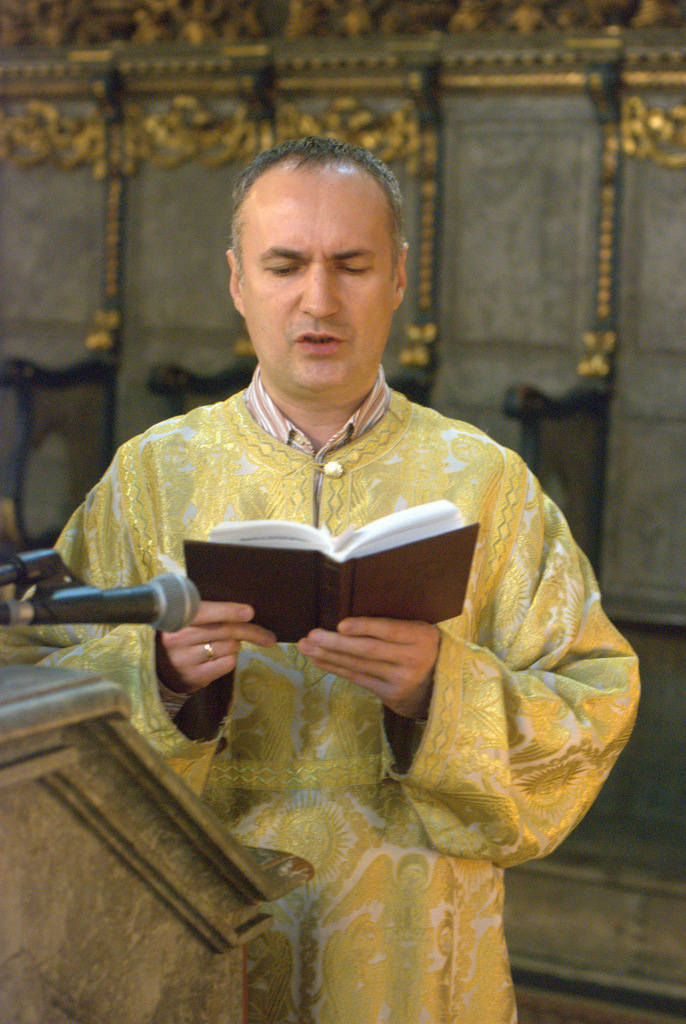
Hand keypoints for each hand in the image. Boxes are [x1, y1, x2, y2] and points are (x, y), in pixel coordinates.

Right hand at [157, 601, 275, 693]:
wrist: (157, 665)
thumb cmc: (178, 633)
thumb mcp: (183, 616)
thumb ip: (204, 609)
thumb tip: (242, 608)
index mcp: (176, 618)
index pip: (205, 612)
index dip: (228, 611)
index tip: (249, 612)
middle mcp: (179, 639)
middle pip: (225, 631)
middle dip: (251, 632)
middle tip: (269, 636)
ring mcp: (186, 659)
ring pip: (229, 647)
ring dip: (236, 644)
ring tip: (227, 643)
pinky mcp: (194, 677)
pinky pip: (226, 664)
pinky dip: (231, 658)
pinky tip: (222, 656)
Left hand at [297, 618, 439, 718]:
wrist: (441, 686)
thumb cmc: (424, 648)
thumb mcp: (421, 631)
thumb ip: (396, 625)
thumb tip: (351, 610)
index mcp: (422, 636)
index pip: (389, 630)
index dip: (364, 627)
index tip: (340, 624)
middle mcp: (413, 659)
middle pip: (369, 650)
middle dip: (336, 643)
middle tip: (311, 635)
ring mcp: (401, 680)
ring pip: (359, 666)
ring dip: (329, 656)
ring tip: (307, 647)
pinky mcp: (391, 695)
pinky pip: (358, 679)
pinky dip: (337, 669)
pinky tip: (320, 661)